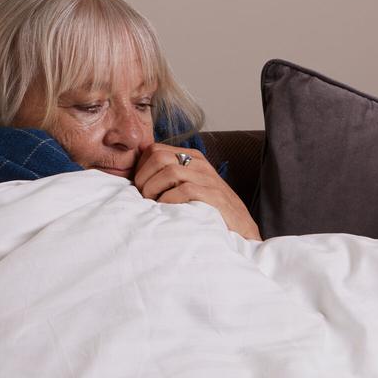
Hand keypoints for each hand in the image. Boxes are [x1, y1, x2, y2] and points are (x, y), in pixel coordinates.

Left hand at [133, 143, 262, 240]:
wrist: (241, 228)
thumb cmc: (208, 208)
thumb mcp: (188, 186)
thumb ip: (168, 177)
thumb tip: (136, 177)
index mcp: (191, 158)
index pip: (154, 149)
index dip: (140, 168)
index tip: (139, 187)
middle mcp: (199, 164)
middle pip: (158, 157)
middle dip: (144, 178)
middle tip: (144, 197)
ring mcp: (208, 179)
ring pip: (169, 172)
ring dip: (154, 190)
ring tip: (154, 205)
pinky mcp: (214, 196)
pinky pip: (184, 191)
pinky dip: (169, 201)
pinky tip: (168, 210)